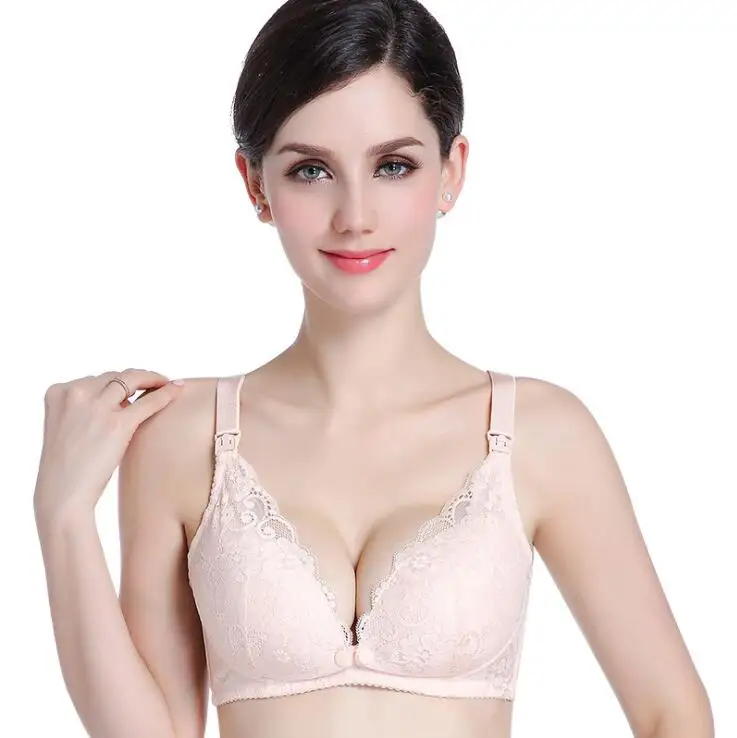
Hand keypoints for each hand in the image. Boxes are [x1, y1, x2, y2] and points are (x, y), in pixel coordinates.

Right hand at [33, 368, 184, 527]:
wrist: (63, 494)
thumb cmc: (67, 466)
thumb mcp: (67, 426)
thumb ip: (87, 407)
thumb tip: (126, 398)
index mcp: (57, 392)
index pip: (95, 379)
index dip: (116, 383)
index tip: (133, 385)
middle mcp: (75, 394)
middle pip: (114, 376)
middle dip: (136, 379)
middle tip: (156, 381)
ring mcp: (96, 408)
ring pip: (132, 379)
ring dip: (152, 379)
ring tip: (166, 384)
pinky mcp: (117, 424)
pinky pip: (148, 402)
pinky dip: (166, 393)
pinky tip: (178, 389)